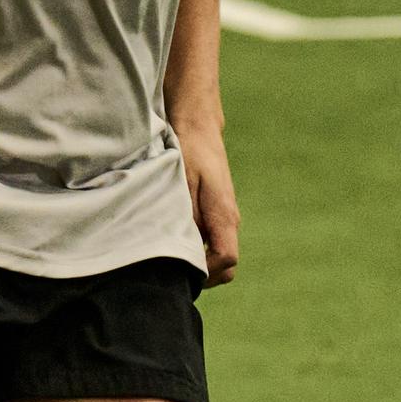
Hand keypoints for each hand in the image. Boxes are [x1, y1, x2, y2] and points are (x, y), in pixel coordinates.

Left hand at [179, 115, 239, 284]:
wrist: (199, 127)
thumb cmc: (189, 151)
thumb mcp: (183, 183)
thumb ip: (187, 217)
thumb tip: (186, 248)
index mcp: (224, 215)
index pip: (227, 259)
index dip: (207, 273)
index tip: (184, 273)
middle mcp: (230, 219)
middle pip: (226, 264)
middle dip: (205, 274)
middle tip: (174, 272)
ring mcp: (225, 217)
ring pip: (219, 254)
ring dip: (200, 260)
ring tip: (170, 256)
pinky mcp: (217, 213)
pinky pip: (213, 241)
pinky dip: (198, 248)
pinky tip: (174, 240)